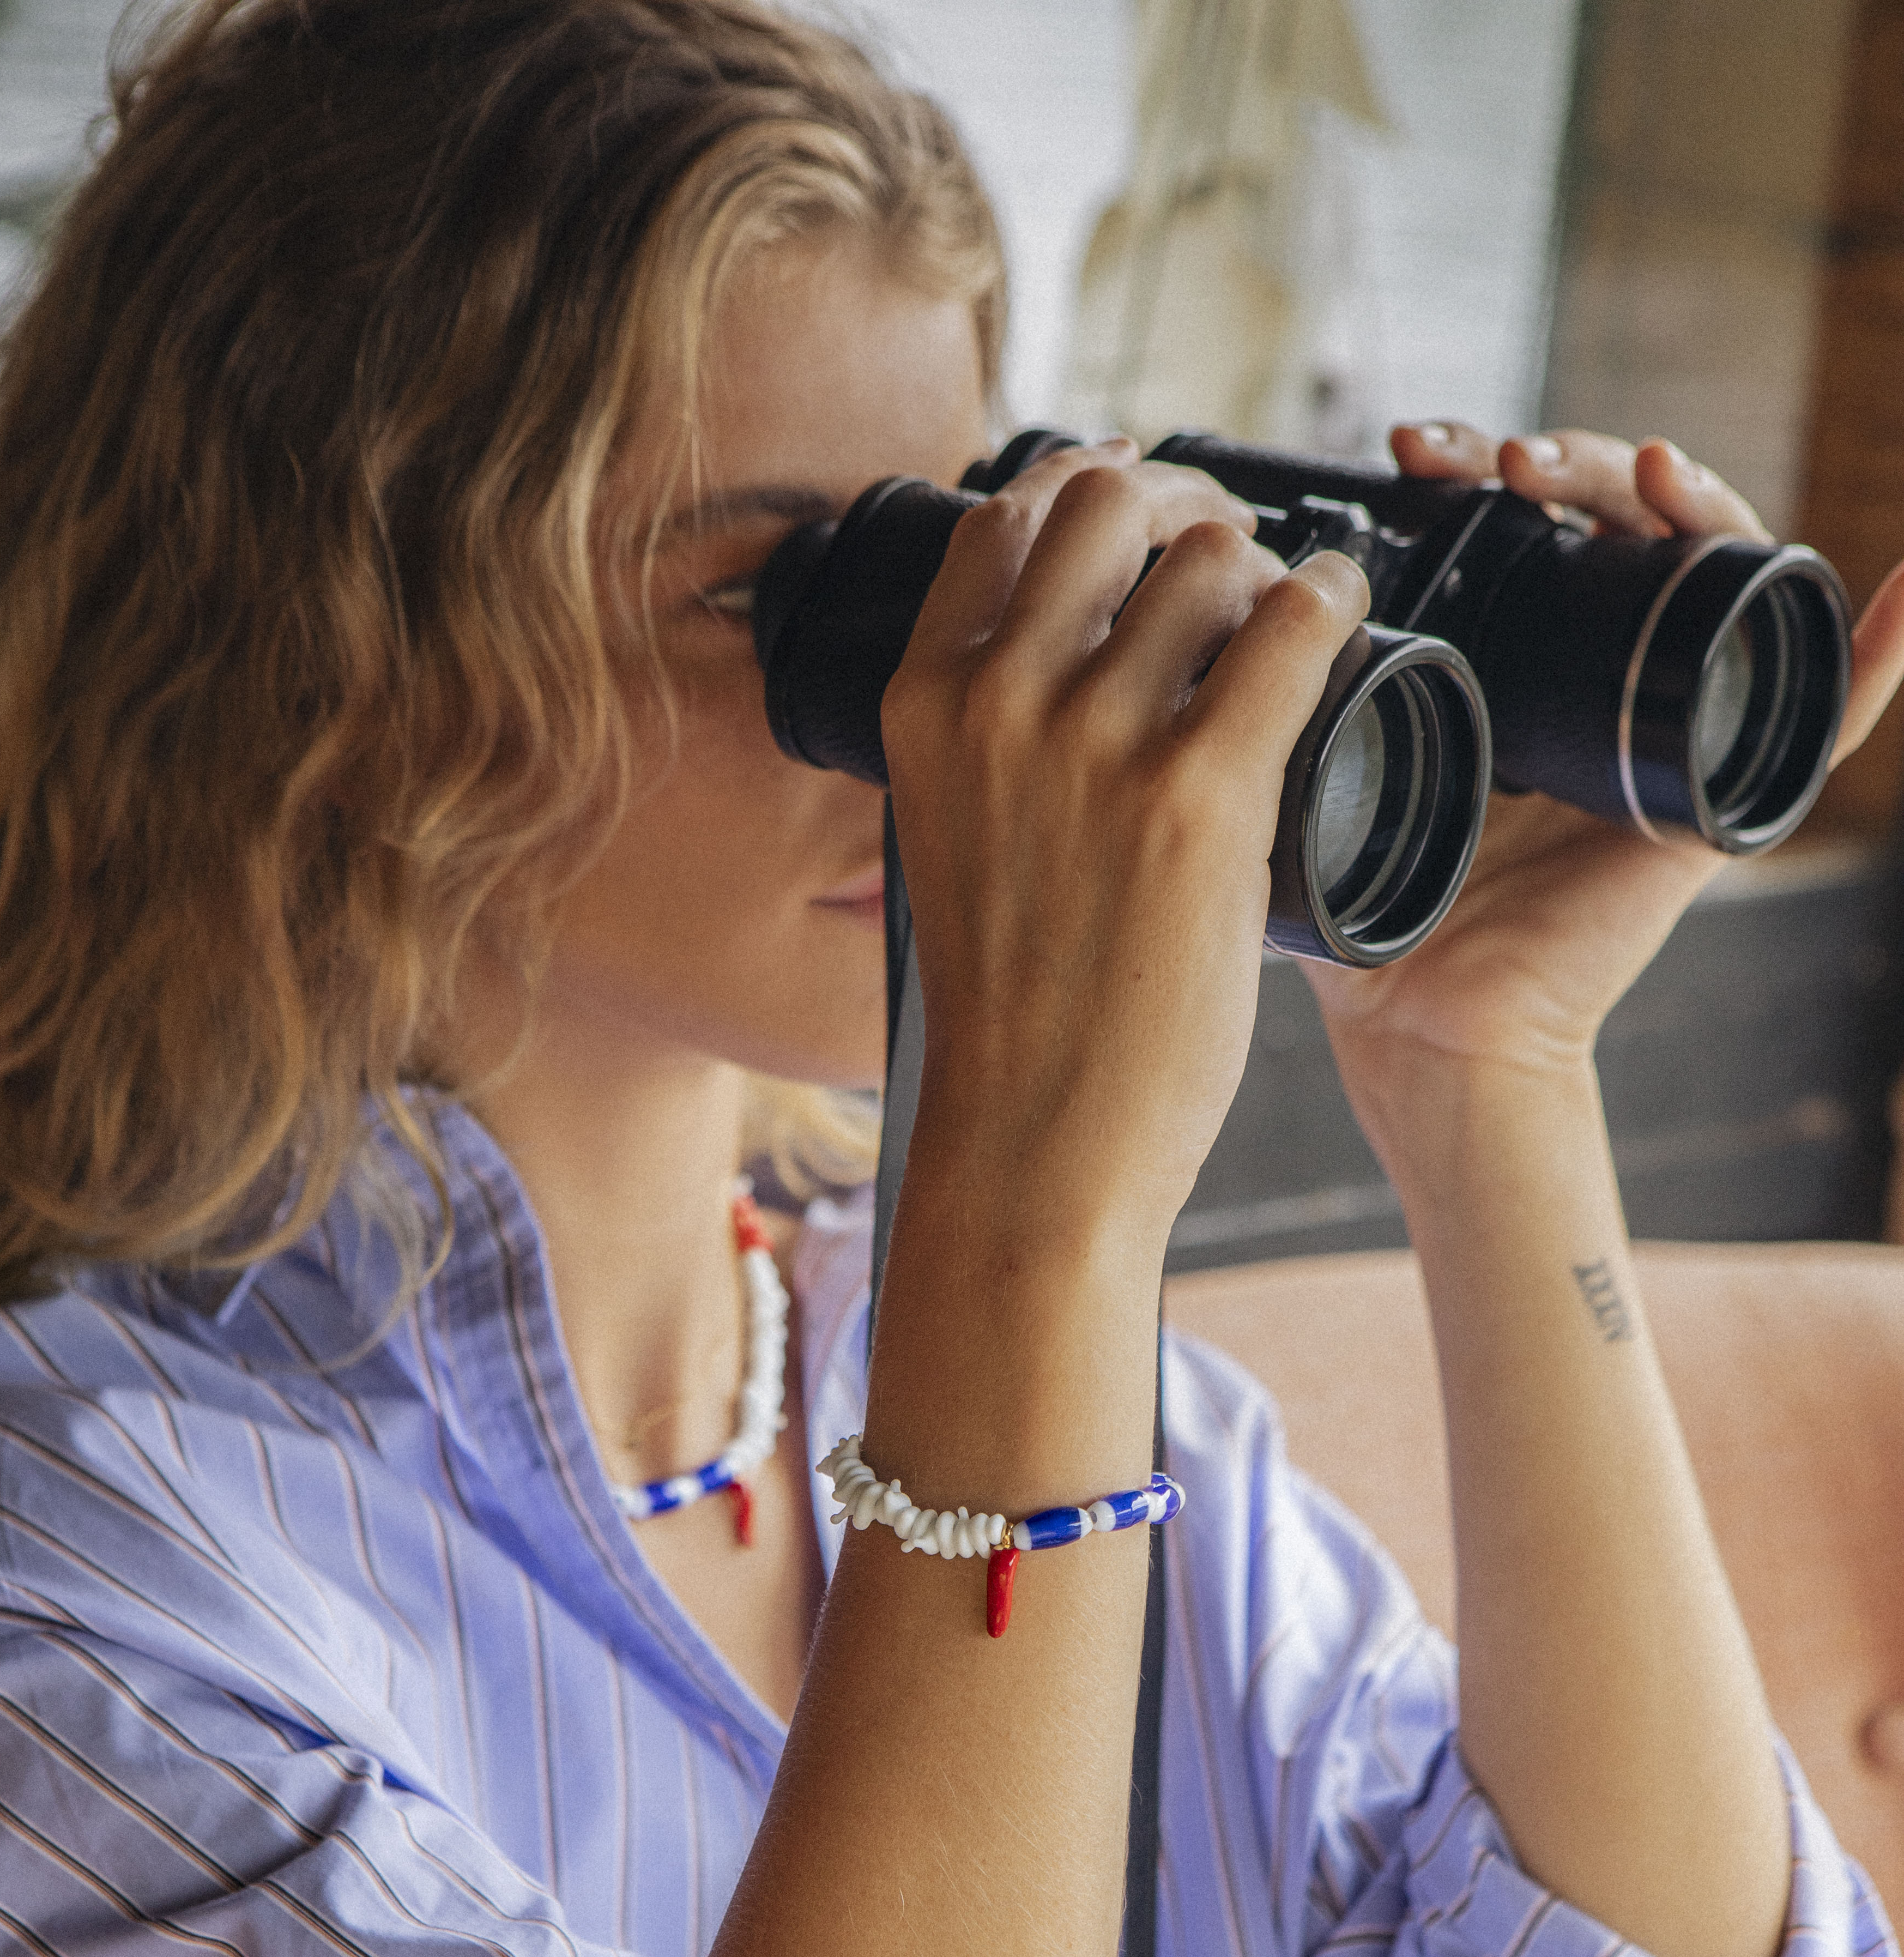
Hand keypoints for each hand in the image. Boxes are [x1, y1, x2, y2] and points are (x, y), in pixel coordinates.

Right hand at [883, 443, 1369, 1249]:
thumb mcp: (955, 841)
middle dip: (1182, 506)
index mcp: (925, 705)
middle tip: (1235, 556)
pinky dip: (1330, 599)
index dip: (1090, 496)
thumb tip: (1068, 660)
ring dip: (1265, 568)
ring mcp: (1096, 742)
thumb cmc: (1013, 1018)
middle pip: (1108, 504)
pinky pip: (1289, 630)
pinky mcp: (1197, 796)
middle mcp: (999, 700)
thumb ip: (990, 742)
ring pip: (1209, 557)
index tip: (1144, 521)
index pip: (1004, 520)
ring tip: (1293, 621)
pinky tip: (1348, 611)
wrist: (1035, 1144)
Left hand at [1301, 421, 1903, 1156]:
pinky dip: (1879, 648)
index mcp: (1515, 661)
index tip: (1406, 448)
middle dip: (1564, 459)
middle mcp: (1605, 677)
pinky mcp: (1721, 790)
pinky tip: (1892, 588)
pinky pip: (1825, 711)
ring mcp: (1673, 723)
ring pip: (1713, 567)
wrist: (1424, 1029)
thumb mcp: (1317, 776)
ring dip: (1684, 494)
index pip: (1527, 521)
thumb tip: (1211, 605)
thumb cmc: (1369, 919)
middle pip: (1619, 519)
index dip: (1480, 466)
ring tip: (1621, 466)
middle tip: (1494, 457)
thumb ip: (1279, 705)